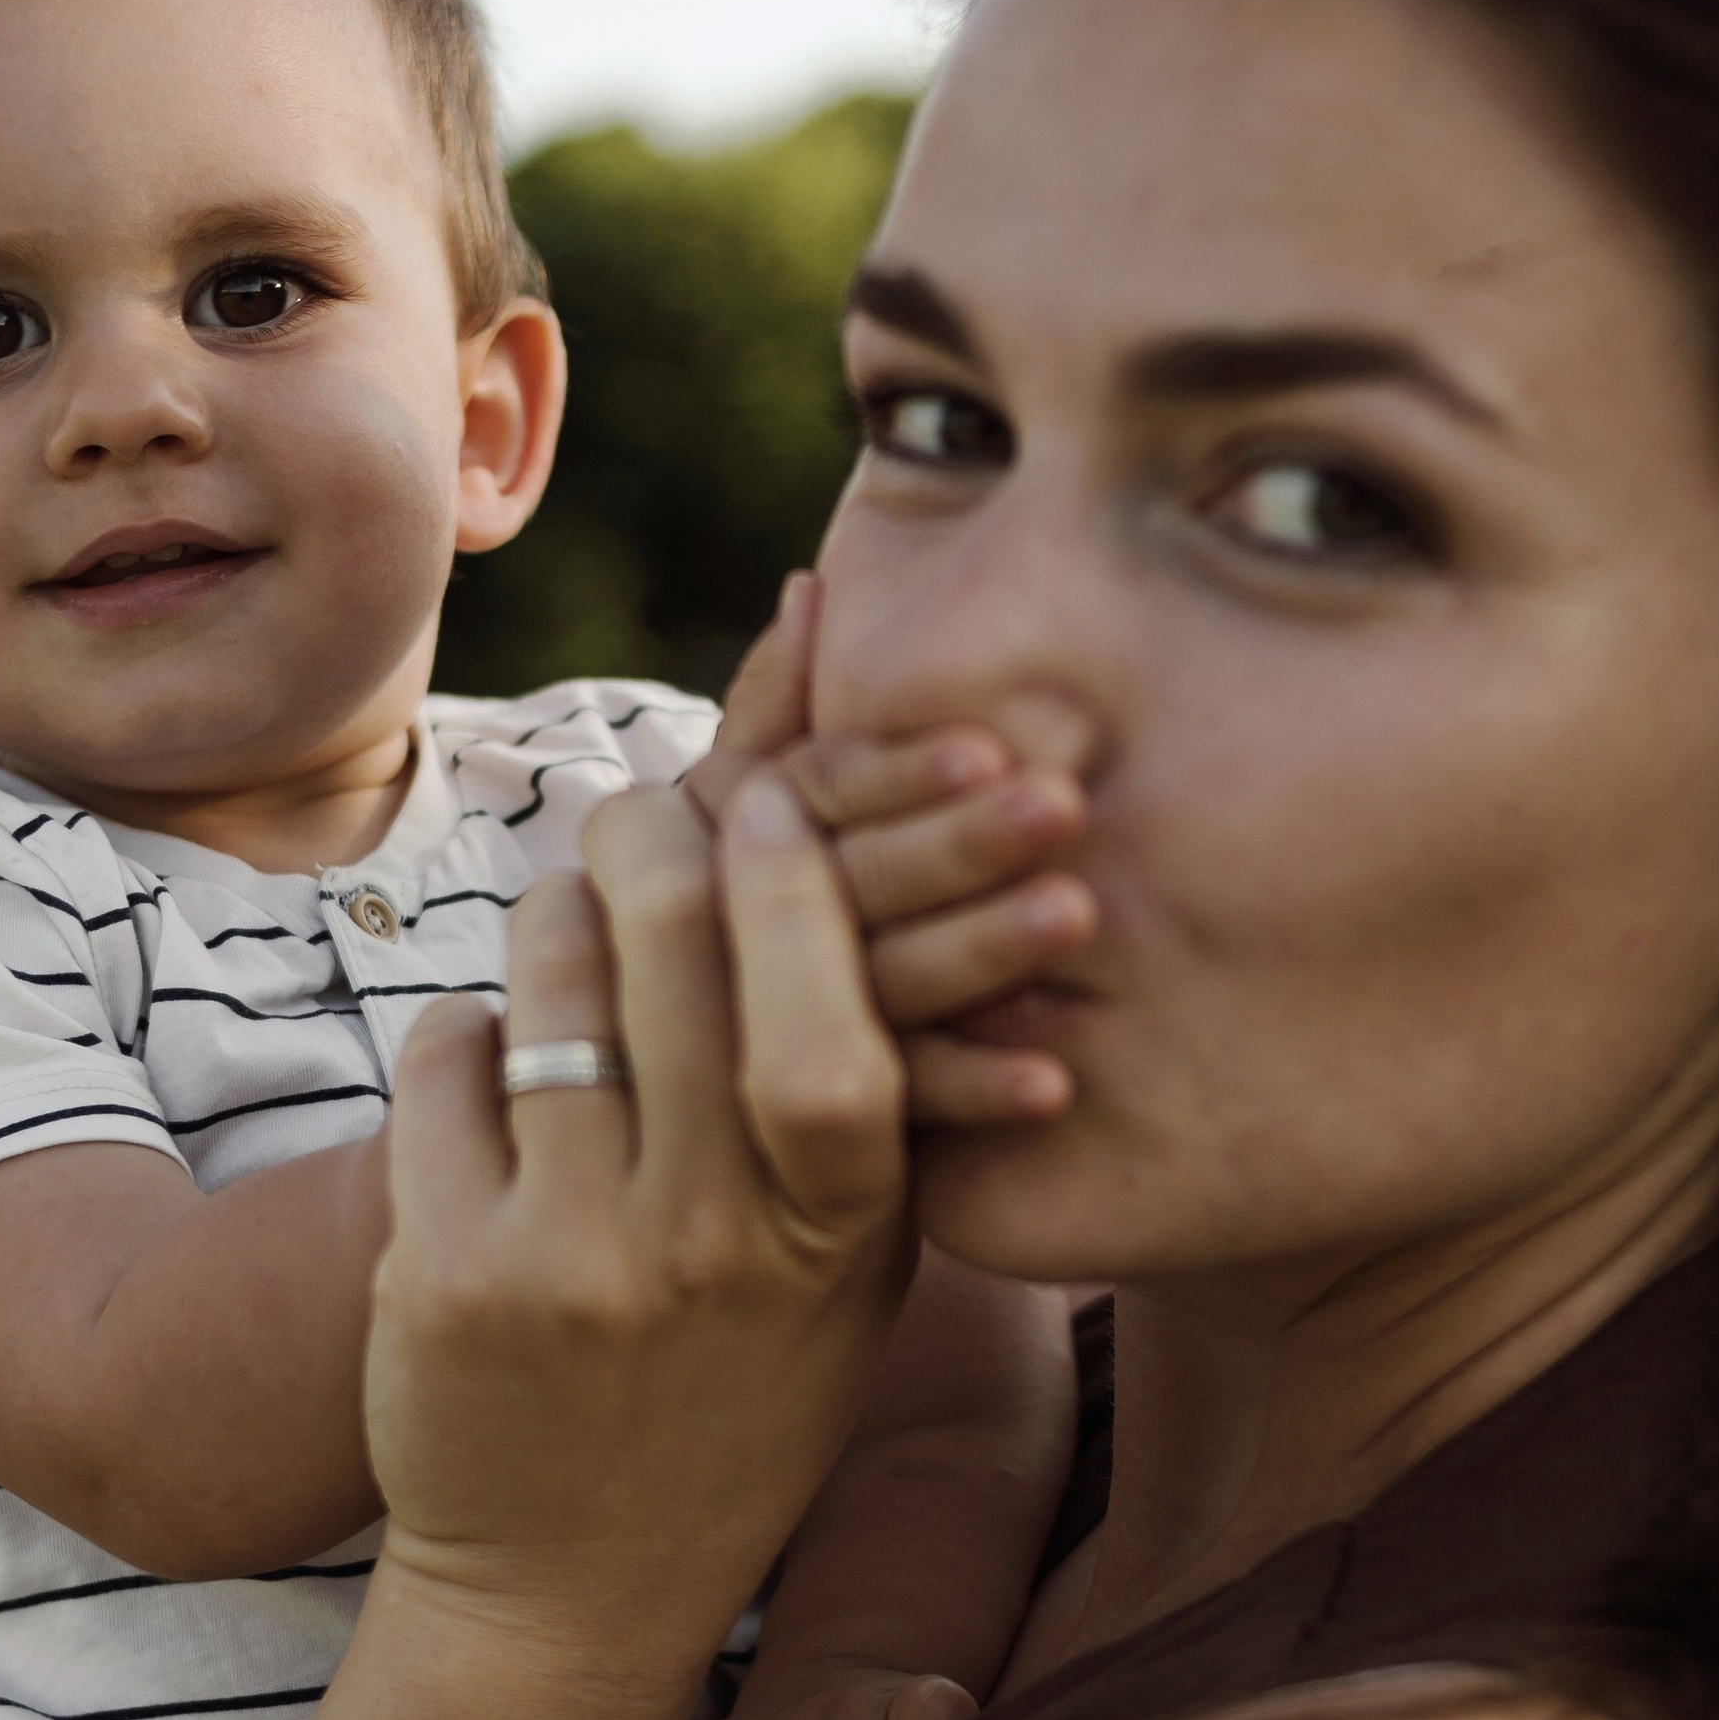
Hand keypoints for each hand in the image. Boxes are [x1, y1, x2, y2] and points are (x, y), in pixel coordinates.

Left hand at [364, 776, 914, 1686]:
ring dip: (561, 918)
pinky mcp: (445, 1269)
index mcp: (830, 1241)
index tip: (772, 802)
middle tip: (651, 808)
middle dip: (656, 837)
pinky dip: (474, 1027)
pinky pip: (453, 1051)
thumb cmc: (737, 1395)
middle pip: (676, 954)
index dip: (799, 888)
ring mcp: (567, 1259)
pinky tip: (503, 1060)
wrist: (567, 1588)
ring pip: (551, 980)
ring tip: (579, 925)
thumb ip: (880, 1114)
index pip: (829, 1030)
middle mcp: (704, 1246)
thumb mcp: (851, 1280)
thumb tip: (910, 896)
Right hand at [692, 574, 1097, 1129]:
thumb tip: (809, 590)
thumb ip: (773, 710)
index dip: (896, 772)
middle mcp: (724, 924)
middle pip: (843, 878)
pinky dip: (968, 1089)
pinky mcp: (803, 1129)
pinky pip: (891, 1113)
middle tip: (1063, 806)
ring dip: (975, 953)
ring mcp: (760, 1032)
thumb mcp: (733, 808)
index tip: (987, 748)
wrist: (641, 1093)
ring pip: (868, 988)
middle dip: (954, 844)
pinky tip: (1053, 1079)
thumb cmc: (725, 907)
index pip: (808, 791)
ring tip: (1077, 918)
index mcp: (711, 831)